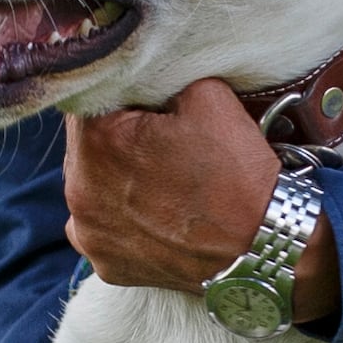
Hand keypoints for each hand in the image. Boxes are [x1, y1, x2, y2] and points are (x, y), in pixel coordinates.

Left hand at [67, 81, 339, 324]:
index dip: (120, 96)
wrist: (263, 245)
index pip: (90, 98)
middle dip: (114, 138)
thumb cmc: (236, 171)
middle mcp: (79, 187)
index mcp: (98, 138)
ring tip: (158, 182)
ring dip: (113, 178)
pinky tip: (151, 214)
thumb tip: (149, 80)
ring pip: (90, 187)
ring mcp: (89, 231)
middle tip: (157, 144)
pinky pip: (101, 229)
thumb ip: (164, 78)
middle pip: (85, 145)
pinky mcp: (105, 264)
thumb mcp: (207, 94)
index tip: (146, 104)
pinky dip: (120, 219)